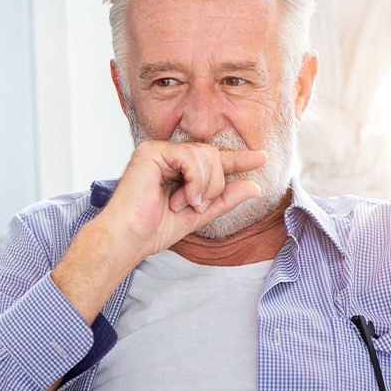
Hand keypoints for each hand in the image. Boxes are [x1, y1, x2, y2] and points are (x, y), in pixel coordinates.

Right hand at [101, 140, 267, 255]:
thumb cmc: (154, 229)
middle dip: (215, 185)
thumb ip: (224, 199)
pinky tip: (182, 198)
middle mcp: (169, 155)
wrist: (128, 239)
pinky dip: (195, 180)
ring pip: (206, 155)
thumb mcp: (199, 214)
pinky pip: (191, 157)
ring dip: (204, 186)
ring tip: (185, 204)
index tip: (262, 158)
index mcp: (179, 169)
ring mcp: (160, 150)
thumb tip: (254, 186)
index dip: (239, 159)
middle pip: (213, 155)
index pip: (214, 159)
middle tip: (196, 206)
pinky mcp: (151, 150)